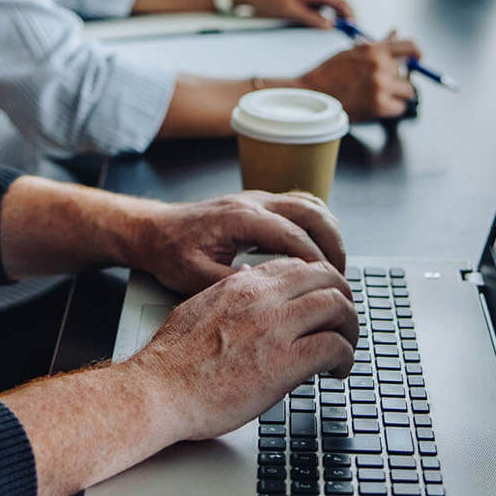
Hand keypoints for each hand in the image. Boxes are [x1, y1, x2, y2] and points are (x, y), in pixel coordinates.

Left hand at [130, 191, 347, 295]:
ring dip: (329, 233)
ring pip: (311, 205)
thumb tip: (270, 296)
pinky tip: (319, 252)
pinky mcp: (259, 205)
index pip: (294, 236)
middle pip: (312, 212)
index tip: (331, 289)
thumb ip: (233, 285)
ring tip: (336, 269)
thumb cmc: (171, 252)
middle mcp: (254, 202)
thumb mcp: (196, 277)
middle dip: (334, 245)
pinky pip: (300, 206)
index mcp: (242, 218)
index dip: (317, 263)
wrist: (154, 230)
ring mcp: (259, 199)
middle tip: (341, 280)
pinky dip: (317, 226)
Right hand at [130, 257, 356, 441]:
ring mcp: (275, 327)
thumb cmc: (172, 359)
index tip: (322, 301)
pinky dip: (345, 357)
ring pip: (338, 306)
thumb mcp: (201, 308)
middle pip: (327, 277)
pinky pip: (334, 347)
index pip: (298, 265)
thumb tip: (249, 301)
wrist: (159, 388)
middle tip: (344, 321)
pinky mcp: (285, 363)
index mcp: (242, 283)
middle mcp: (262, 297)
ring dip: (350, 327)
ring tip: (346, 347)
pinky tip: (337, 371)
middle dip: (343, 297)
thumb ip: (231, 298)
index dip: (319, 282)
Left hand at [233, 0, 352, 27]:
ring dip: (331, 20)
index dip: (351, 17)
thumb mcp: (291, 11)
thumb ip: (312, 19)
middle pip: (339, 5)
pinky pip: (318, 9)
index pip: (342, 3)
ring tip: (330, 35)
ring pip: (329, 8)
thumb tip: (332, 27)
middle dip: (344, 20)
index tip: (355, 32)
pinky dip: (320, 18)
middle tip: (347, 37)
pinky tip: (315, 27)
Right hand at [301, 33, 419, 119]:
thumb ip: (378, 45)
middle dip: (397, 80)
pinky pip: (399, 108)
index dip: (417, 53)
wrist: (312, 95)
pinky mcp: (380, 106)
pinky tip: (374, 105)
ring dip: (396, 95)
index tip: (418, 59)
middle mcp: (380, 66)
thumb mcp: (352, 52)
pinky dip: (391, 109)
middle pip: (408, 74)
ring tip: (377, 95)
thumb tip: (397, 32)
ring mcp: (381, 87)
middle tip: (380, 84)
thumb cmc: (328, 73)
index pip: (409, 46)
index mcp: (373, 50)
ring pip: (407, 92)